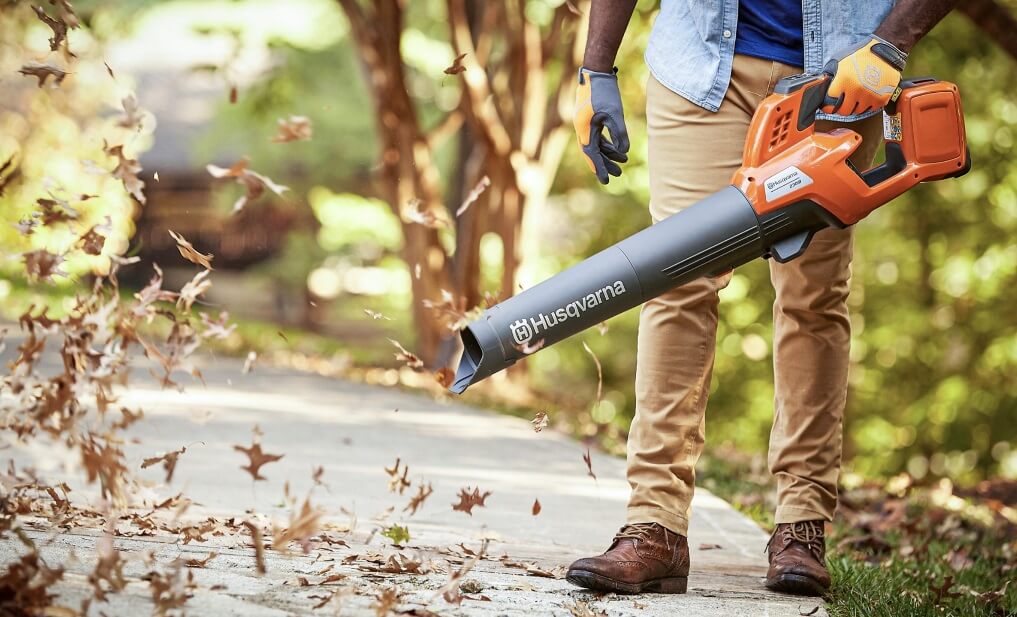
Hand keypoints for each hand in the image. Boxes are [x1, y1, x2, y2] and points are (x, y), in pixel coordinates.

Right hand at [573, 67, 629, 184]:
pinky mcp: (590, 117)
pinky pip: (598, 135)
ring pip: (596, 144)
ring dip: (608, 153)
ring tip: (623, 162)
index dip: (600, 168)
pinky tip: (618, 148)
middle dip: (605, 164)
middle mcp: (582, 128)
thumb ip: (619, 133)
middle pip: (593, 152)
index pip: (592, 154)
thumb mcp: (614, 113)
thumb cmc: (604, 91)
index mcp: (584, 129)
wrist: (595, 70)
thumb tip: (624, 151)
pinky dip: (608, 143)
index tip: (607, 180)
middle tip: (617, 175)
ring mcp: (585, 123)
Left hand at [823, 36, 907, 115]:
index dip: (828, 104)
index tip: (829, 104)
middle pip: (844, 111)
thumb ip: (829, 76)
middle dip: (842, 106)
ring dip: (855, 105)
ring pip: (857, 111)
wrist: (885, 51)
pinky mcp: (882, 98)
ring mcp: (870, 95)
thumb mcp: (839, 61)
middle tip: (843, 100)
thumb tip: (821, 88)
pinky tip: (867, 95)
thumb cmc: (860, 55)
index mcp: (844, 80)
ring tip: (857, 94)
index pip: (830, 105)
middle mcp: (857, 89)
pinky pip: (870, 109)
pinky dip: (868, 104)